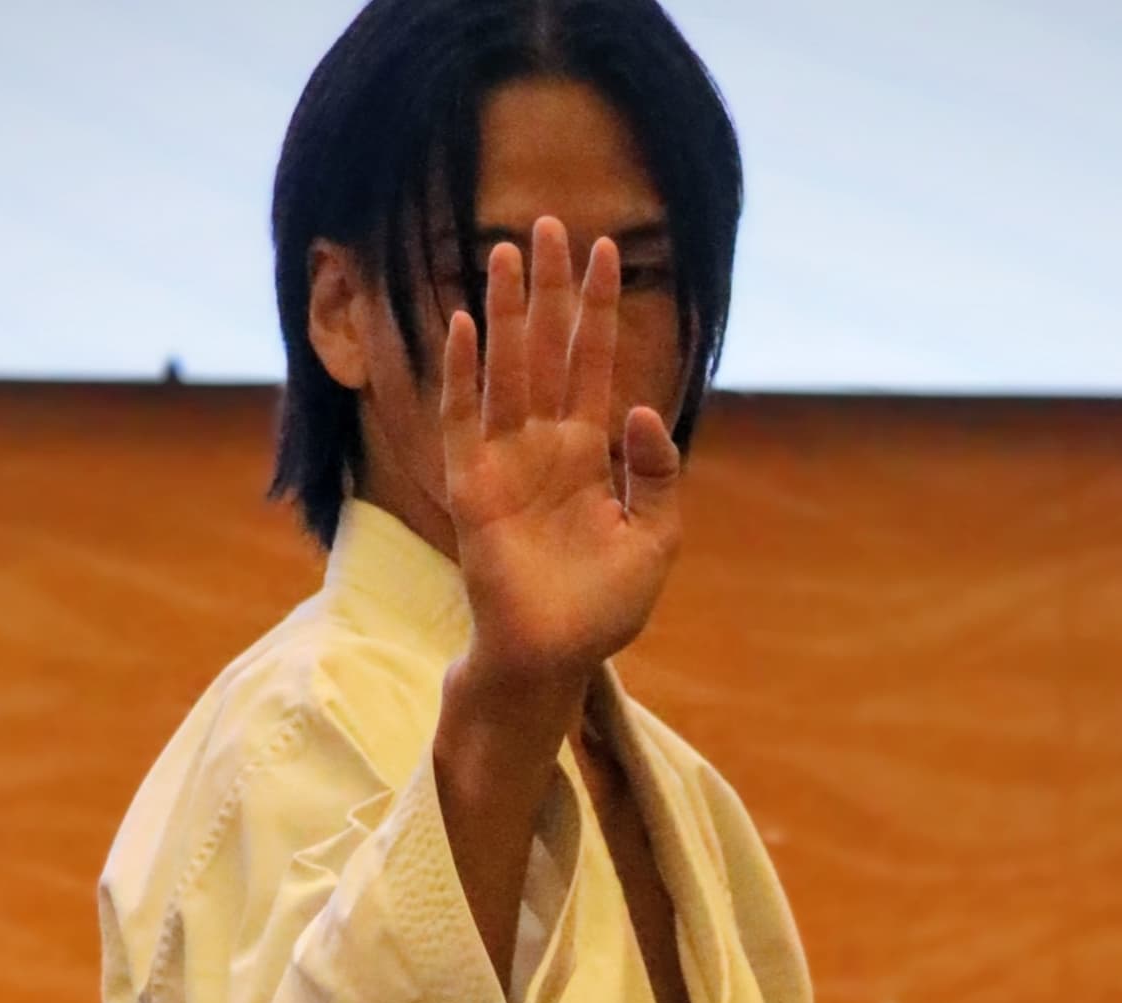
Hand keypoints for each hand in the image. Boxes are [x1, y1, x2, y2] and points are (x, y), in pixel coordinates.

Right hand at [441, 220, 683, 705]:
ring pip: (506, 370)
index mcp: (587, 454)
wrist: (553, 659)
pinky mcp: (474, 489)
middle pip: (546, 350)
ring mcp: (506, 463)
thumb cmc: (602, 610)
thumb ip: (658, 476)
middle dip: (550, 289)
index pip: (593, 363)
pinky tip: (466, 325)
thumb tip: (642, 410)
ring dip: (506, 311)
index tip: (607, 250)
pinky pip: (464, 419)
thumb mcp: (655, 541)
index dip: (599, 309)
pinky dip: (463, 375)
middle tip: (552, 223)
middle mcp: (544, 447)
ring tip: (507, 251)